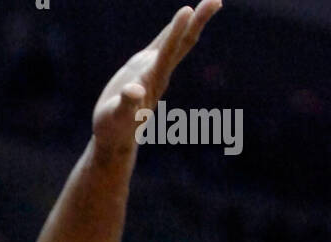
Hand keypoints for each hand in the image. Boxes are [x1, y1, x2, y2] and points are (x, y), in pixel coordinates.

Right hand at [92, 1, 221, 157]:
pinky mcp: (146, 69)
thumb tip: (135, 91)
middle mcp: (158, 72)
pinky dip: (175, 30)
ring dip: (192, 22)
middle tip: (217, 0)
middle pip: (183, 44)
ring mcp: (154, 70)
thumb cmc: (113, 129)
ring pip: (177, 42)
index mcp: (152, 80)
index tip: (188, 10)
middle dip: (198, 22)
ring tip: (210, 3)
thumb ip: (126, 104)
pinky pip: (164, 44)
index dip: (176, 32)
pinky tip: (183, 19)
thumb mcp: (117, 117)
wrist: (116, 139)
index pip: (168, 52)